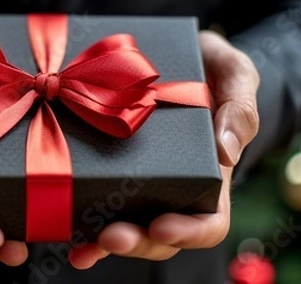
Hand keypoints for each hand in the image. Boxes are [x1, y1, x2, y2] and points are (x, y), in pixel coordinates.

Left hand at [68, 29, 259, 268]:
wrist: (173, 51)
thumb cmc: (211, 65)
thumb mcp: (235, 73)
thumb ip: (240, 106)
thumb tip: (226, 152)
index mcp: (210, 172)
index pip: (210, 220)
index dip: (189, 231)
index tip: (163, 226)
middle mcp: (173, 184)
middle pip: (160, 234)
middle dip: (137, 241)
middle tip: (111, 236)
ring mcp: (139, 178)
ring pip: (126, 225)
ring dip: (103, 243)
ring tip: (82, 248)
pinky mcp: (109, 163)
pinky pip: (96, 197)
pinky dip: (79, 217)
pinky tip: (60, 222)